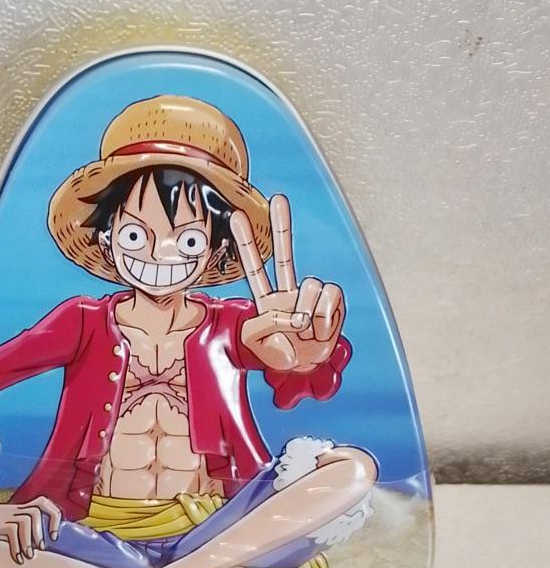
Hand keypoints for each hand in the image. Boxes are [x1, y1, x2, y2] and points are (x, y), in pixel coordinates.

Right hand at [0, 496, 61, 564]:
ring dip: (30, 540)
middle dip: (42, 530)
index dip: (54, 516)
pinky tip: (18, 559)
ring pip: (26, 520)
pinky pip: (12, 531)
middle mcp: (16, 510)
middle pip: (36, 511)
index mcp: (21, 509)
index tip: (54, 535)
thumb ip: (23, 530)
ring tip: (30, 555)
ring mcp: (7, 515)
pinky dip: (17, 546)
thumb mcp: (10, 524)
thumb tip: (39, 549)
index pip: (43, 502)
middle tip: (42, 547)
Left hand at [231, 195, 345, 371]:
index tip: (238, 216)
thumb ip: (267, 328)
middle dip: (282, 227)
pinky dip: (326, 317)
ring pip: (311, 285)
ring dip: (307, 311)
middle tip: (278, 199)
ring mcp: (308, 297)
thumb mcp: (257, 344)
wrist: (303, 368)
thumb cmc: (277, 354)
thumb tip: (296, 318)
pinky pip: (330, 297)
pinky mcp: (330, 303)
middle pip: (284, 255)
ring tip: (304, 330)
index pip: (254, 267)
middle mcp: (286, 293)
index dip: (247, 243)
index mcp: (265, 300)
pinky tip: (319, 331)